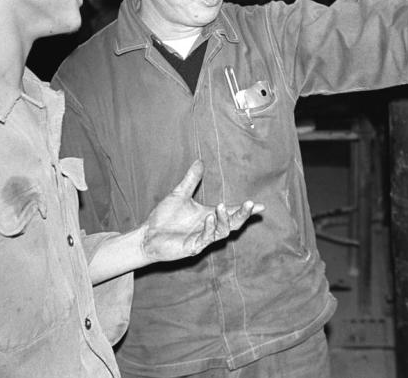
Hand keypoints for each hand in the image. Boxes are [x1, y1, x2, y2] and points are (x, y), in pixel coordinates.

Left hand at [140, 160, 264, 262]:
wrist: (147, 234)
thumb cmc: (164, 218)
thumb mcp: (180, 194)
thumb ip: (191, 180)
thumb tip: (200, 161)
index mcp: (210, 216)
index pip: (232, 212)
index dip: (245, 209)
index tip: (261, 205)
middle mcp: (209, 228)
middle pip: (233, 223)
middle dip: (243, 214)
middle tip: (250, 204)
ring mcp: (202, 238)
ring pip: (222, 232)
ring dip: (224, 219)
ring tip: (221, 206)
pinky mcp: (192, 247)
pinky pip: (205, 239)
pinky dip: (209, 227)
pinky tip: (209, 217)